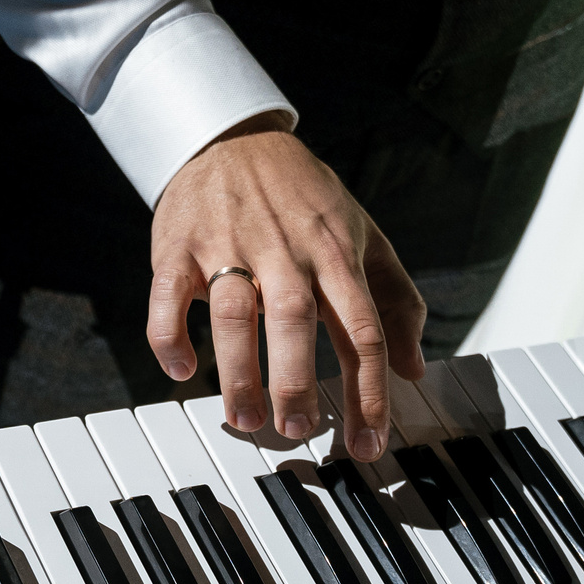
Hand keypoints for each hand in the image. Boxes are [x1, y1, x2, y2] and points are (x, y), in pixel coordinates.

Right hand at [146, 113, 426, 461]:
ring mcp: (230, 244)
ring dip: (237, 371)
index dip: (369, 392)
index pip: (362, 330)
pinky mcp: (179, 245)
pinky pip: (169, 296)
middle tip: (297, 430)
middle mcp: (288, 250)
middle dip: (296, 382)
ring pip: (234, 313)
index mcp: (338, 254)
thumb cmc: (304, 199)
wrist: (234, 138)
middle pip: (297, 321)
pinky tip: (182, 371)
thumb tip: (414, 368)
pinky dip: (171, 336)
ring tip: (244, 419)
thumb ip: (396, 301)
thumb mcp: (363, 236)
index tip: (367, 445)